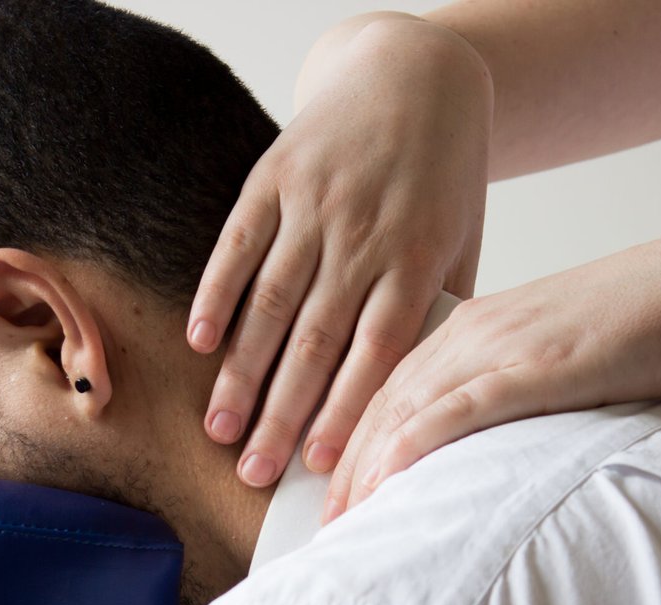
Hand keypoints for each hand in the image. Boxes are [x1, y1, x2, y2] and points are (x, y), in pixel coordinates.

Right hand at [188, 14, 490, 486]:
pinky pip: (239, 244)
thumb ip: (441, 312)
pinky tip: (200, 343)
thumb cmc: (443, 176)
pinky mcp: (275, 176)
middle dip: (282, 414)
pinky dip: (216, 293)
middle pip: (316, 341)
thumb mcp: (460, 241)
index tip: (320, 466)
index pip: (376, 353)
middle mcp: (363, 236)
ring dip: (242, 372)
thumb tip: (420, 398)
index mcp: (416, 259)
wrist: (414, 75)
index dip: (346, 411)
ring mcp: (315, 205)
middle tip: (252, 473)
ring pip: (272, 303)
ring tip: (218, 429)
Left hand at [326, 222, 660, 519]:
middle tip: (320, 523)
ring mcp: (501, 346)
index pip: (391, 389)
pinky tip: (387, 475)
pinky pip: (460, 407)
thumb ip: (513, 386)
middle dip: (345, 465)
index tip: (330, 492)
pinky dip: (417, 441)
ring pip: (408, 407)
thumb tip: (487, 438)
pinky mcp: (537, 366)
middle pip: (384, 403)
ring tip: (341, 520)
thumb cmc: (641, 326)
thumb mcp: (558, 355)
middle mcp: (472, 331)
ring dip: (367, 466)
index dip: (352, 441)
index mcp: (473, 325)